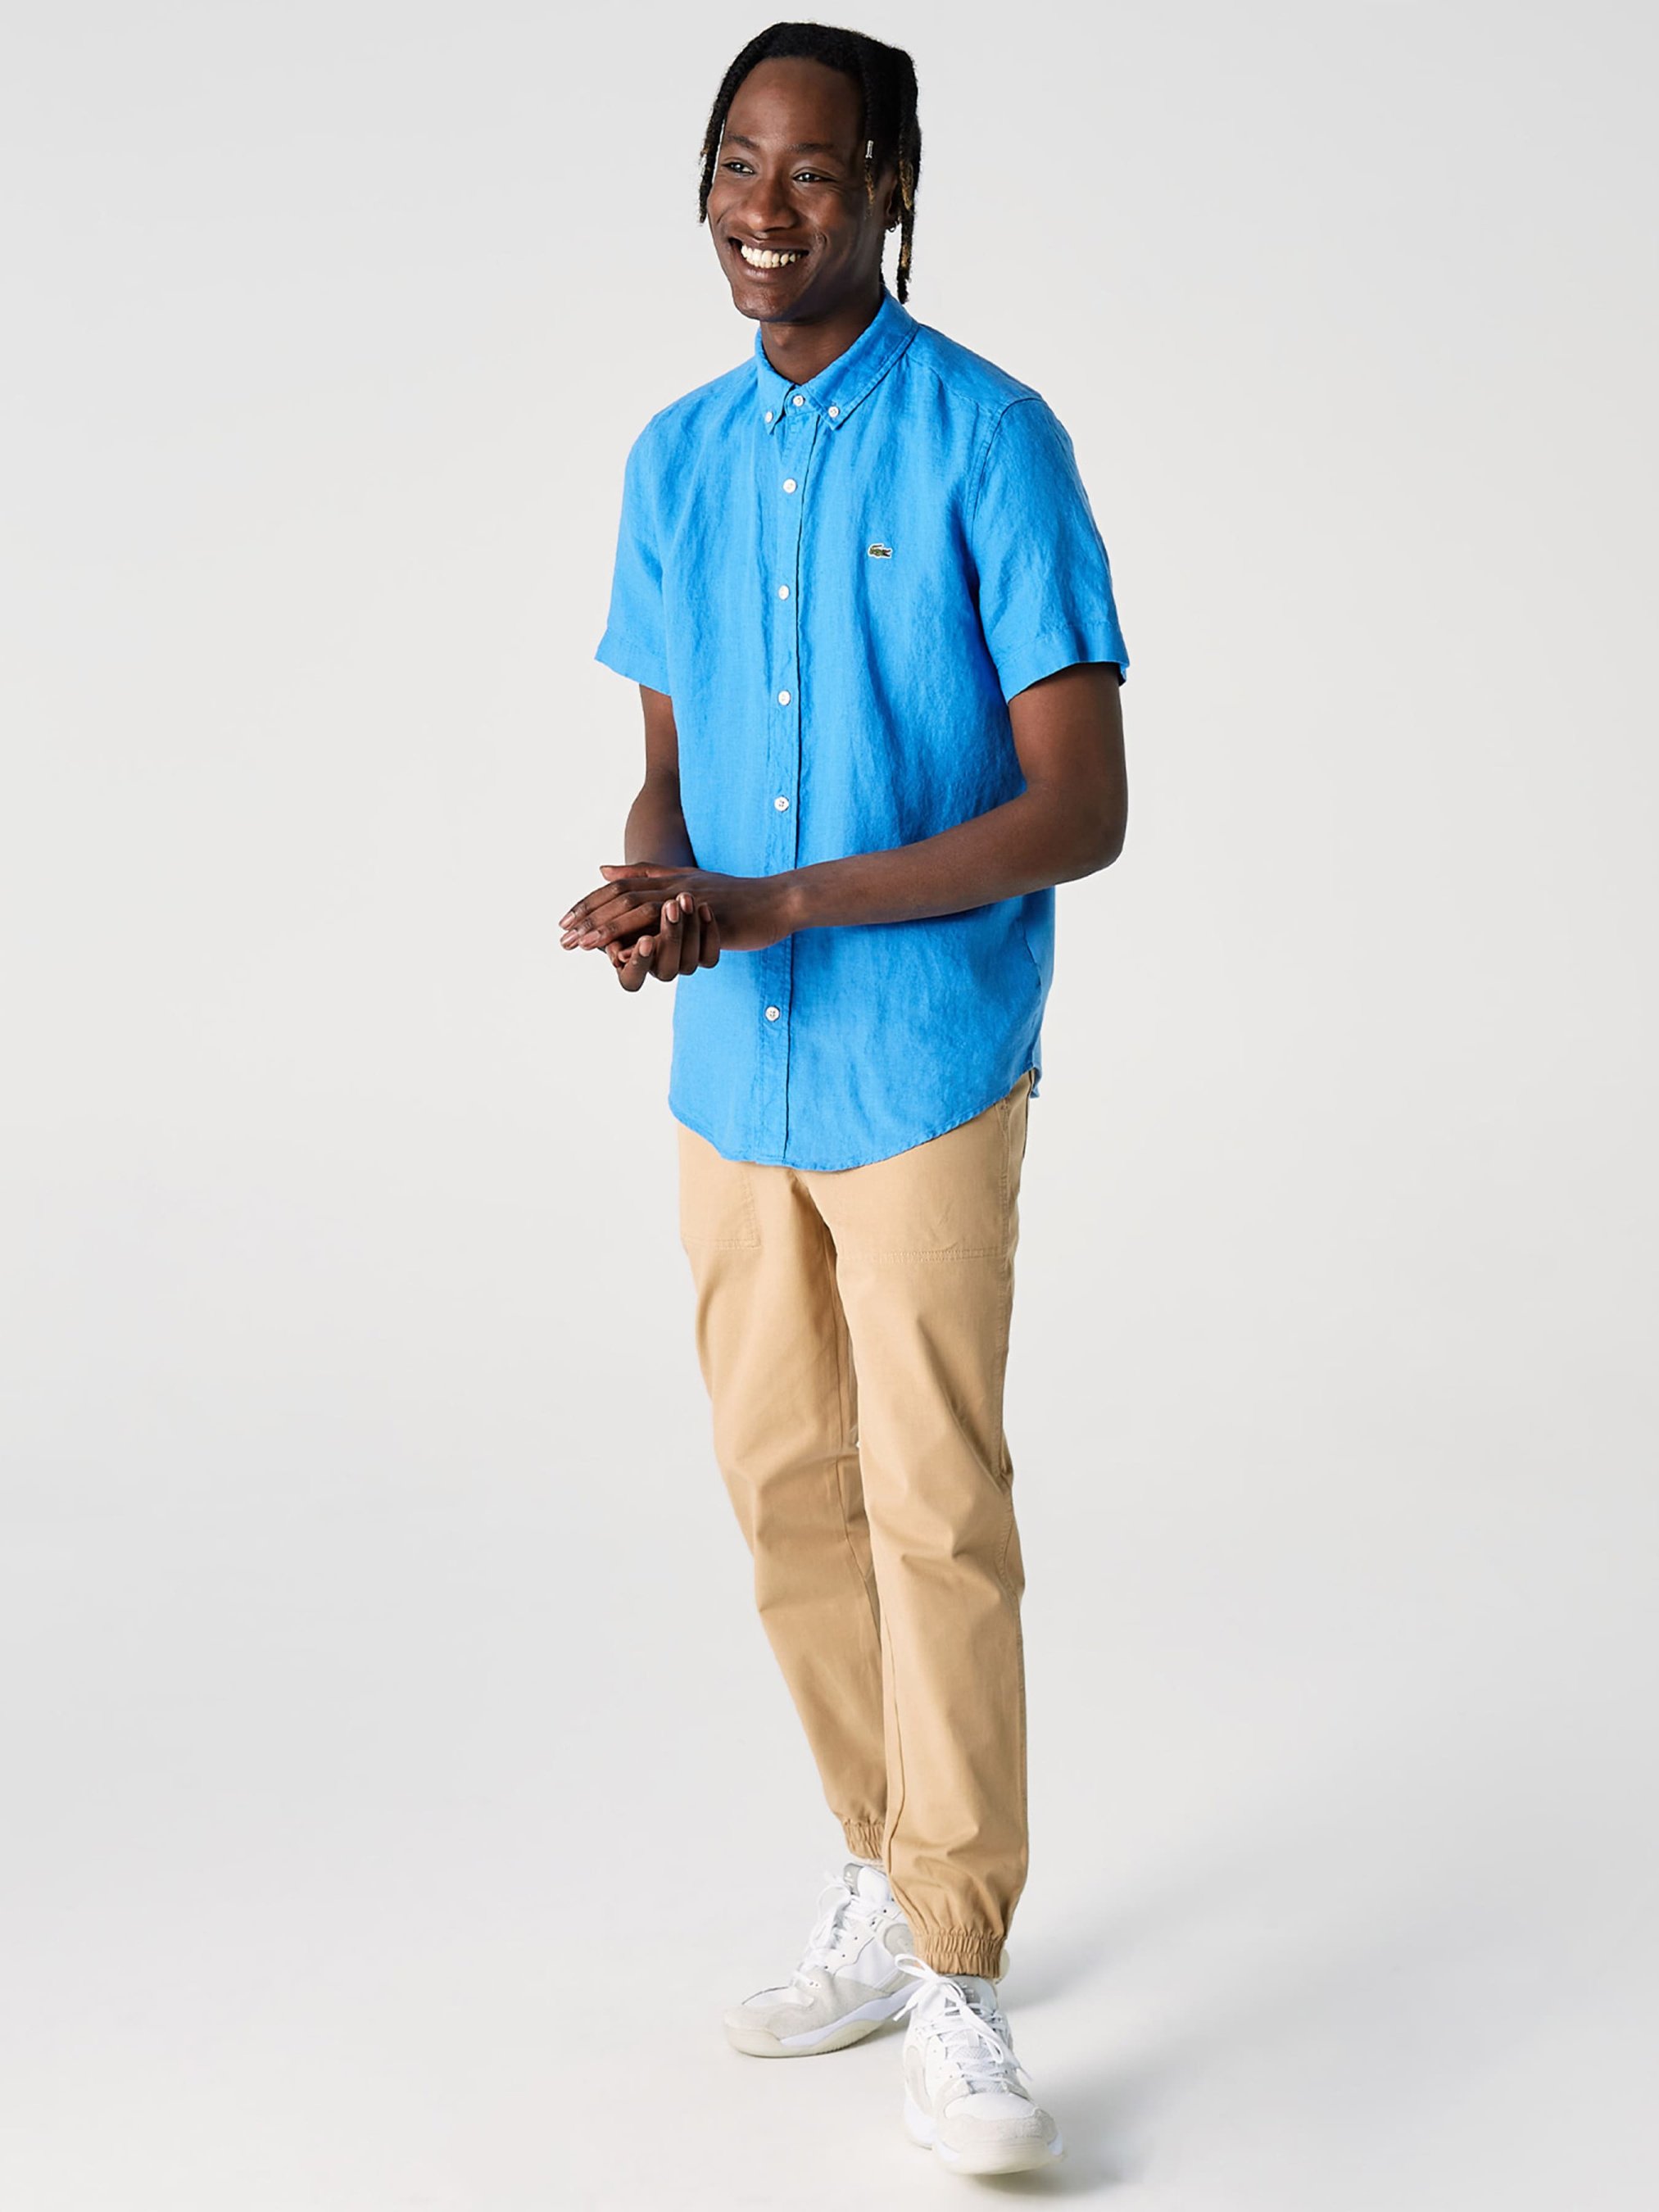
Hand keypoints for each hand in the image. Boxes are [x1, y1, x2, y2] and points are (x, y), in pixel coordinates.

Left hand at [560, 863, 797, 955]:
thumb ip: (651, 877)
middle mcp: (673, 885)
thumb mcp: (693, 884)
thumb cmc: (739, 899)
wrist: (778, 900)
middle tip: (563, 935)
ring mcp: (688, 898)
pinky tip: (628, 948)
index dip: (591, 903)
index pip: (620, 888)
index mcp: (669, 880)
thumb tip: (608, 871)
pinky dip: (645, 934)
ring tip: (583, 943)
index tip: (567, 921)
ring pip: (639, 909)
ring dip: (609, 927)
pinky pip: (670, 925)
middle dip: (590, 916)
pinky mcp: (704, 914)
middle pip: (621, 897)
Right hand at [601, 891, 721, 992]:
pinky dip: (709, 931)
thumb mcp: (628, 895)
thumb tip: (604, 870)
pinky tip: (705, 907)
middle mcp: (658, 968)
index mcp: (632, 964)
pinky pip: (710, 955)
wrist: (680, 899)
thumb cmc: (641, 901)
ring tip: (685, 896)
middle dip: (669, 937)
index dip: (638, 962)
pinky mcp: (704, 956)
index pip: (632, 978)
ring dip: (687, 930)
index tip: (645, 938)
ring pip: (688, 962)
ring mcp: (683, 964)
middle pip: (666, 970)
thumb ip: (619, 888)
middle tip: (670, 905)